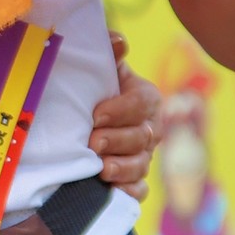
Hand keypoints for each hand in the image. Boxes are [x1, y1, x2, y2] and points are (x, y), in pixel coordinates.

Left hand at [90, 32, 162, 195]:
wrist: (84, 120)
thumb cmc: (95, 90)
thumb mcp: (101, 69)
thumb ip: (109, 52)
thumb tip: (118, 42)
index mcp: (145, 98)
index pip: (143, 102)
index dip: (122, 109)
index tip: (97, 115)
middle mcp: (150, 128)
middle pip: (142, 136)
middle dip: (118, 140)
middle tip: (93, 142)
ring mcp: (143, 156)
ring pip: (141, 164)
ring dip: (123, 167)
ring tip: (101, 169)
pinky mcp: (134, 180)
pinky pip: (139, 191)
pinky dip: (129, 192)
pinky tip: (114, 191)